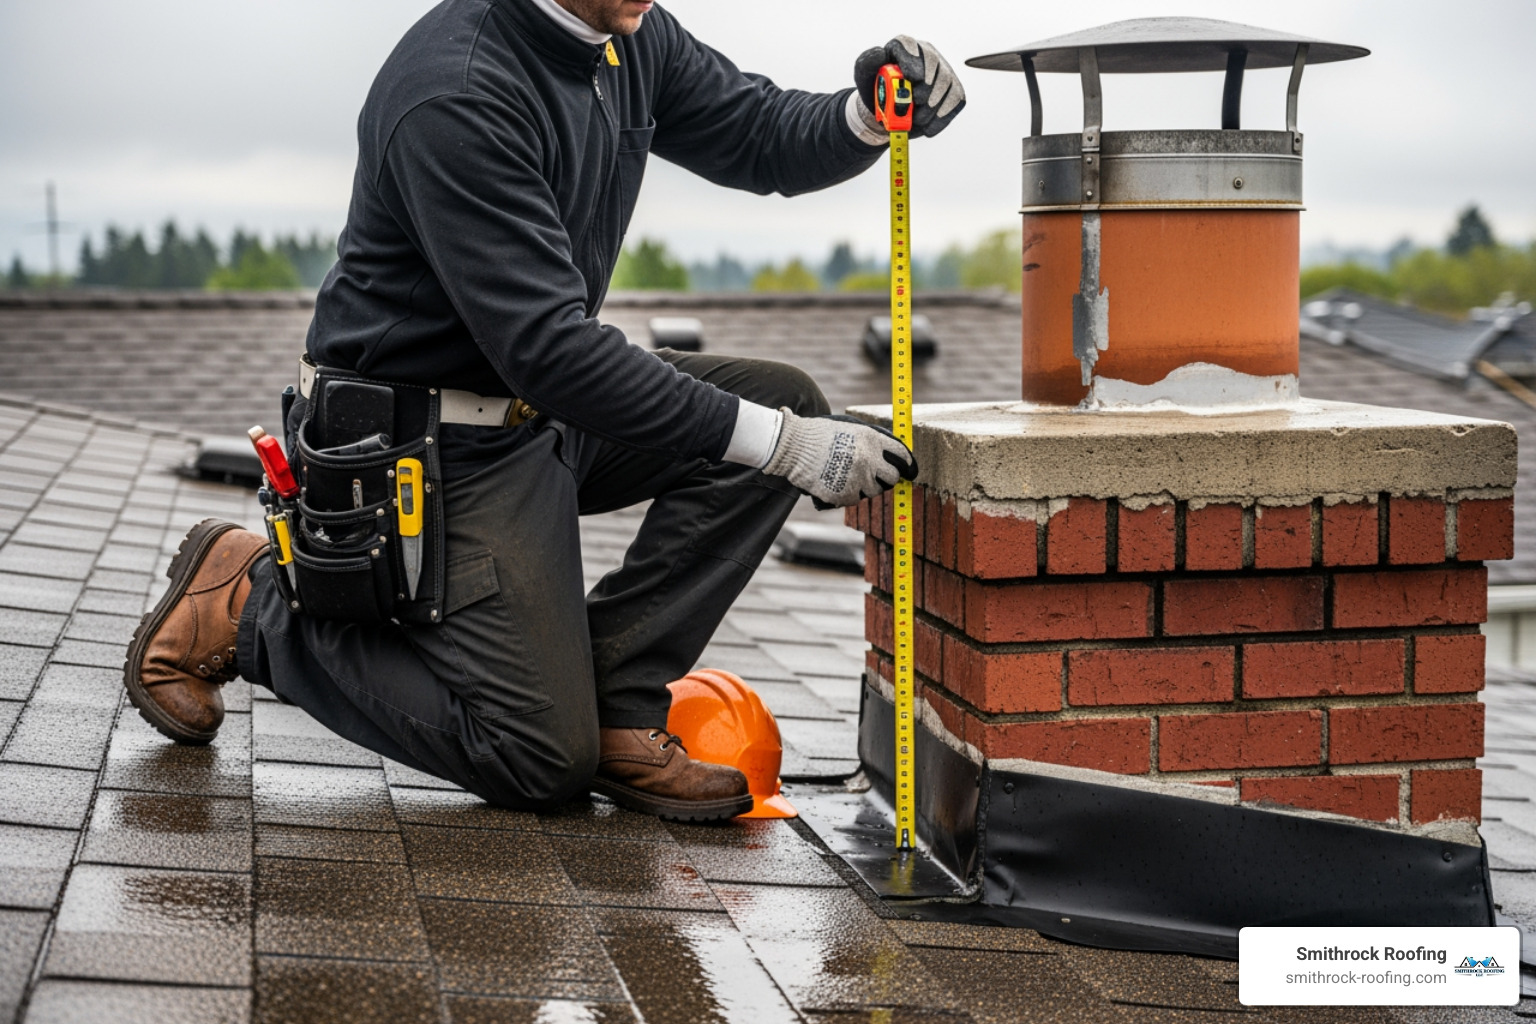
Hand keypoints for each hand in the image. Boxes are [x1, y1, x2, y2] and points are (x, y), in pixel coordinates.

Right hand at [762, 410, 916, 508]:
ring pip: (874, 491)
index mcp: (872, 440)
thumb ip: (872, 440)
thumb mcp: (850, 427)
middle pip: (892, 477)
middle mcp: (869, 460)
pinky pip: (855, 499)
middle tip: (877, 476)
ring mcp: (857, 479)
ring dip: (867, 486)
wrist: (793, 447)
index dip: (908, 464)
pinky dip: (850, 494)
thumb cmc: (820, 434)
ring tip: (850, 475)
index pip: (902, 455)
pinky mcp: (844, 495)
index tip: (910, 470)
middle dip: (888, 478)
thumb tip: (890, 455)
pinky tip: (838, 482)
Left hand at [853, 36, 965, 138]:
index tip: (912, 77)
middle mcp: (926, 54)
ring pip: (947, 82)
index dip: (912, 59)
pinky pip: (956, 99)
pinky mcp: (953, 89)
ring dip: (934, 105)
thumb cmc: (878, 90)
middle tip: (918, 101)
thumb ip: (867, 62)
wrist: (888, 111)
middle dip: (927, 85)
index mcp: (903, 47)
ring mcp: (942, 71)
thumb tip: (879, 54)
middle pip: (933, 62)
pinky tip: (929, 127)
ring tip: (917, 119)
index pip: (908, 44)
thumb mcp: (864, 75)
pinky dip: (943, 116)